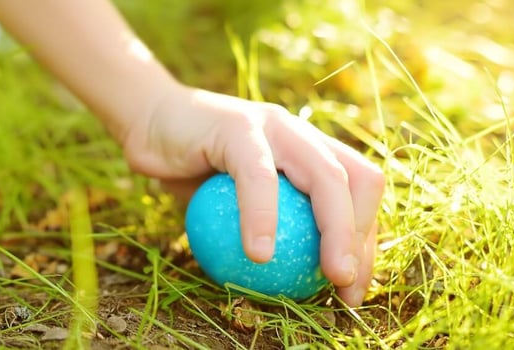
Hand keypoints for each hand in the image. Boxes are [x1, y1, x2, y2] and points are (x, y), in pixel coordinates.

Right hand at [118, 84, 384, 306]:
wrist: (145, 121)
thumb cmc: (187, 169)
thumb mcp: (232, 204)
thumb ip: (267, 227)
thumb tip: (291, 283)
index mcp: (309, 149)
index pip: (360, 191)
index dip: (367, 239)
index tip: (353, 287)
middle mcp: (301, 133)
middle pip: (356, 182)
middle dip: (363, 239)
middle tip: (348, 286)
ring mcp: (274, 125)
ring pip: (326, 177)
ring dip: (336, 231)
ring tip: (327, 274)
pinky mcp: (238, 127)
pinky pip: (258, 177)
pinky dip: (263, 216)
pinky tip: (259, 253)